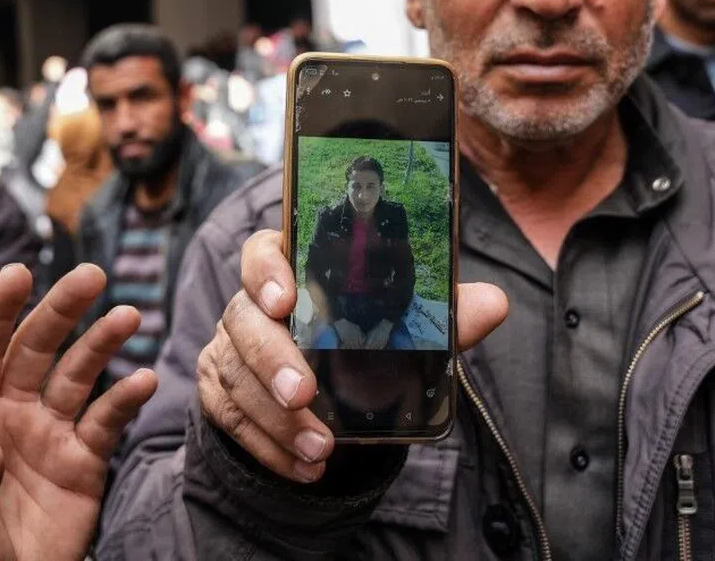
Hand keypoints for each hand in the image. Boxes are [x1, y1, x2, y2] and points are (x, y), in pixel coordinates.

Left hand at [0, 263, 157, 560]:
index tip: (18, 272)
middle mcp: (11, 415)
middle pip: (37, 347)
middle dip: (62, 309)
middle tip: (91, 274)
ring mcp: (51, 434)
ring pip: (79, 374)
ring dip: (102, 342)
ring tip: (128, 316)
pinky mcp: (85, 461)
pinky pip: (108, 420)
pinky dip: (127, 398)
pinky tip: (144, 380)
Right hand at [197, 230, 507, 482]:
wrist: (329, 392)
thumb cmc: (363, 340)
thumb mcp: (404, 326)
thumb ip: (443, 314)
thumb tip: (494, 304)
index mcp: (292, 269)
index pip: (262, 250)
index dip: (267, 270)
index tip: (286, 298)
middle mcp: (251, 304)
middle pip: (243, 319)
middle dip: (272, 359)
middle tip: (305, 393)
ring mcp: (229, 348)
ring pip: (235, 376)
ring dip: (276, 417)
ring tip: (320, 447)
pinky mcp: (219, 391)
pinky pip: (231, 419)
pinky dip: (268, 446)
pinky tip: (304, 464)